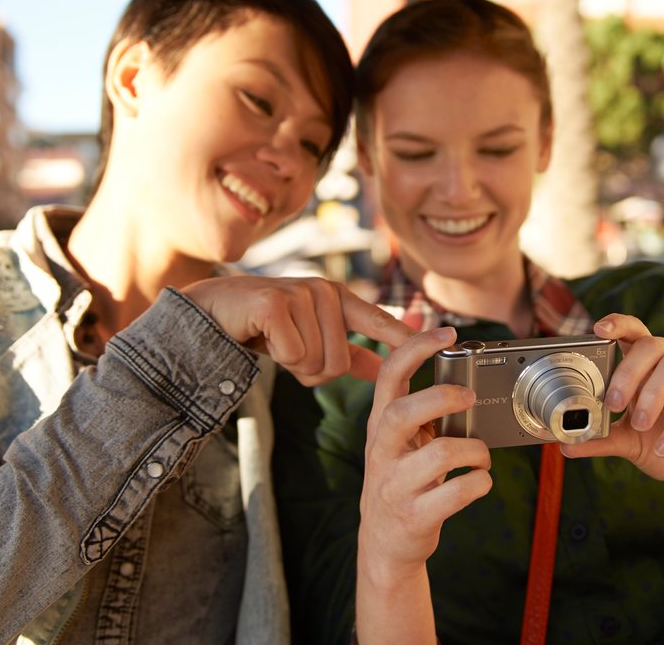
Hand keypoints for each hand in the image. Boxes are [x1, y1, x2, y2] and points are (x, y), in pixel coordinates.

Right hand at [181, 275, 414, 384]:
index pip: (383, 323)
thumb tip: (384, 372)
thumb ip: (348, 354)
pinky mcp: (276, 303)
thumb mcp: (311, 339)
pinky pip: (294, 355)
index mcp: (340, 301)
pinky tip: (263, 338)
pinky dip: (277, 357)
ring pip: (317, 362)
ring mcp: (302, 293)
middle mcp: (326, 292)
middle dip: (312, 371)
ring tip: (277, 342)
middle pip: (339, 363)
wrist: (213, 310)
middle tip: (290, 351)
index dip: (413, 336)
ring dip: (293, 365)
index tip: (450, 337)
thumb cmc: (266, 326)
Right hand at [359, 327, 492, 579]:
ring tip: (481, 456)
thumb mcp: (398, 442)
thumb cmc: (401, 481)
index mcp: (380, 426)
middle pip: (401, 411)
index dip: (415, 348)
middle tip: (469, 397)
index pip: (388, 375)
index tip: (446, 332)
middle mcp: (382, 453)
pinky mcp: (415, 516)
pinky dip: (479, 483)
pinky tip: (480, 481)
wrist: (385, 544)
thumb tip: (449, 363)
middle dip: (439, 397)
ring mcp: (396, 486)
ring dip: (474, 450)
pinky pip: (456, 494)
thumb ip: (417, 408)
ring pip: (438, 455)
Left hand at [562, 313, 663, 498]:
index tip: (597, 329)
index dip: (618, 324)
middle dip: (629, 372)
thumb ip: (600, 439)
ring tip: (638, 424)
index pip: (635, 332)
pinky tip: (663, 447)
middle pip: (654, 345)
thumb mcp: (627, 444)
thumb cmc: (661, 447)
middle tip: (613, 403)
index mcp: (651, 364)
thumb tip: (565, 445)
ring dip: (653, 394)